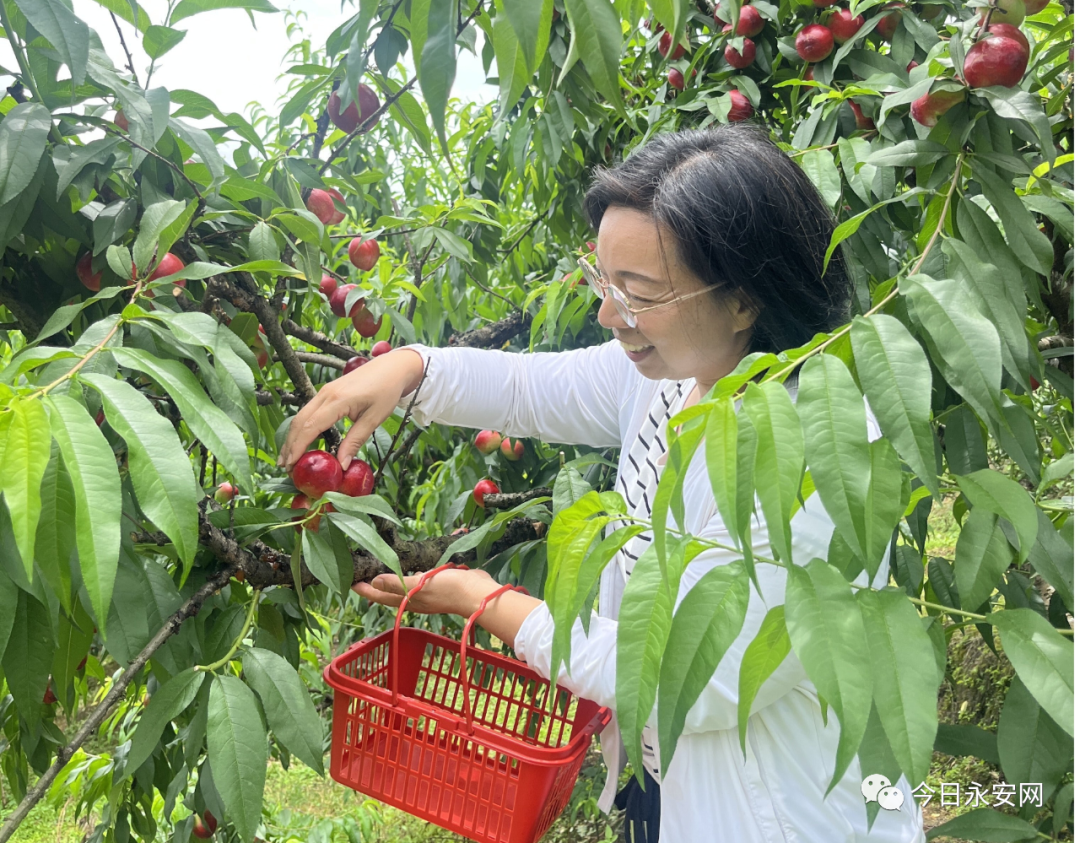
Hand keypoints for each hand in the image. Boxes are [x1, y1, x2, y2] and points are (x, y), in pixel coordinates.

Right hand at [278, 348, 424, 471]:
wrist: (392, 367)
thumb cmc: (387, 390)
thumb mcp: (374, 418)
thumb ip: (355, 441)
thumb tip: (341, 465)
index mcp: (338, 400)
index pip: (311, 426)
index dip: (299, 447)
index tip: (292, 465)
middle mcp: (326, 393)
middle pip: (299, 421)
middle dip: (290, 445)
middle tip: (286, 468)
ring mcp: (324, 391)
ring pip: (301, 416)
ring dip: (293, 437)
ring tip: (289, 458)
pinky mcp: (327, 391)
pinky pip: (309, 411)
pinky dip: (301, 427)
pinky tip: (301, 440)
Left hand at [353, 568, 497, 617]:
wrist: (477, 593)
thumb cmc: (448, 589)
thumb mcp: (420, 584)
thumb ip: (397, 583)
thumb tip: (373, 582)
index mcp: (407, 600)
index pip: (380, 596)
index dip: (365, 590)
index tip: (350, 583)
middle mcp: (413, 599)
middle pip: (388, 594)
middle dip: (373, 587)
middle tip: (359, 576)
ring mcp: (425, 594)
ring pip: (401, 588)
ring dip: (389, 582)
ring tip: (378, 572)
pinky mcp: (436, 586)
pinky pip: (415, 582)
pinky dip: (406, 577)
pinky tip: (408, 569)